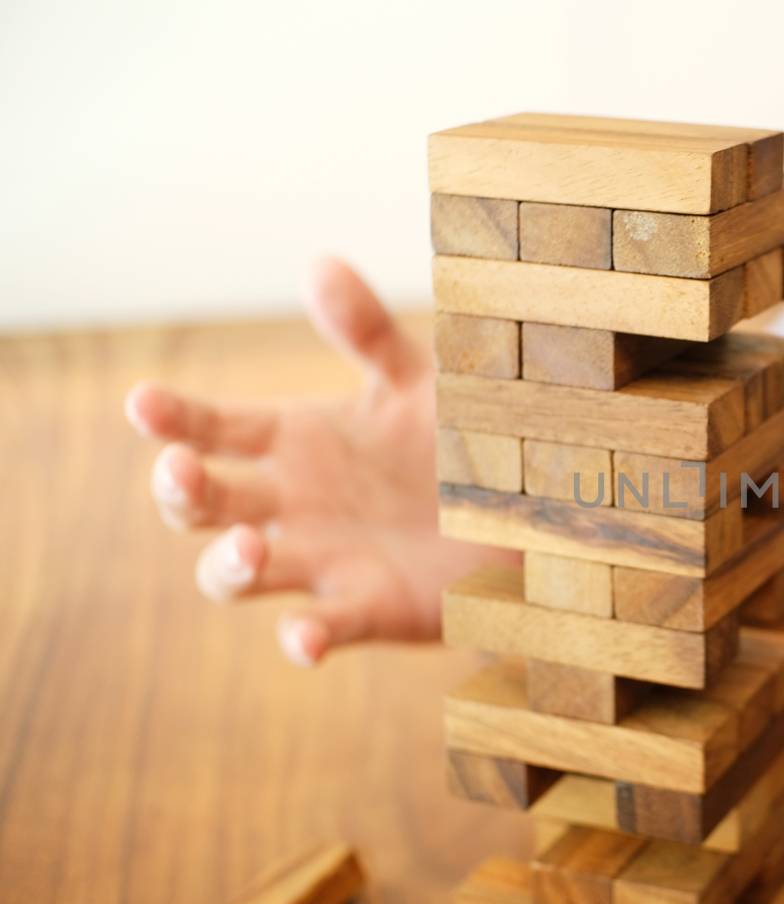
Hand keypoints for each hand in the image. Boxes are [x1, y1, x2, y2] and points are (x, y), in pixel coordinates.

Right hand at [124, 258, 513, 666]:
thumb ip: (369, 332)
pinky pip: (322, 628)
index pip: (212, 428)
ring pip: (236, 574)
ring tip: (249, 547)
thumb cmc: (452, 440)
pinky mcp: (365, 608)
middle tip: (181, 469)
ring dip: (228, 565)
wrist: (520, 511)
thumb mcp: (416, 382)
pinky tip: (303, 641)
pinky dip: (306, 637)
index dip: (174, 417)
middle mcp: (290, 504)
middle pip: (203, 504)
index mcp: (293, 441)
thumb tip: (321, 262)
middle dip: (180, 489)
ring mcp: (320, 560)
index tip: (142, 402)